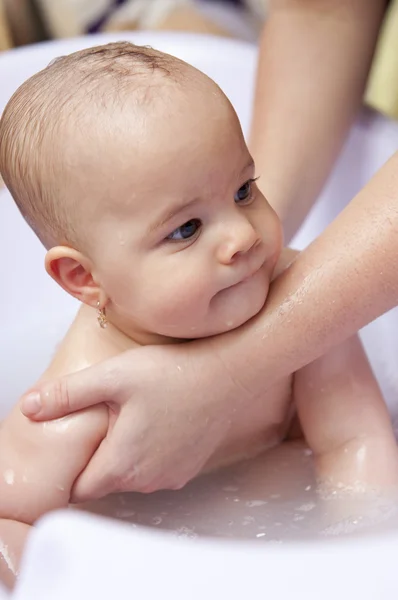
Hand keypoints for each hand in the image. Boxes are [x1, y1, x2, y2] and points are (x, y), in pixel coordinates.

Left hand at [20, 342, 239, 500]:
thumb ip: (67, 395)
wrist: (230, 374)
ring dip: (125, 454)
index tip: (78, 439)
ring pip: (132, 476)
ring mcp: (171, 476)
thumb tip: (29, 408)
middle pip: (106, 482)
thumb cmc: (174, 373)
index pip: (80, 488)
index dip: (73, 466)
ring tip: (132, 416)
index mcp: (122, 464)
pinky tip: (158, 421)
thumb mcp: (113, 376)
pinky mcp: (189, 468)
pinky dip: (150, 452)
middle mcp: (147, 480)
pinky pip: (156, 469)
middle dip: (98, 456)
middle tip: (104, 418)